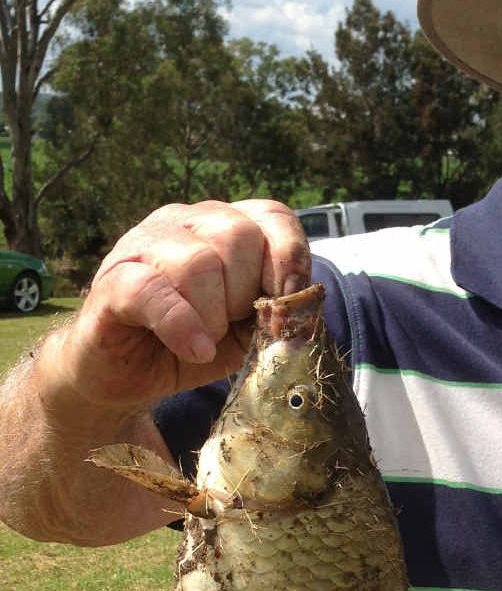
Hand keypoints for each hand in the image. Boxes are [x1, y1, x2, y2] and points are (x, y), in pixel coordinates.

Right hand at [45, 199, 309, 408]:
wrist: (127, 375)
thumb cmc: (197, 343)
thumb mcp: (252, 328)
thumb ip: (278, 311)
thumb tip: (299, 308)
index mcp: (225, 225)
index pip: (272, 215)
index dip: (290, 256)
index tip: (289, 299)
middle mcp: (185, 222)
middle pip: (238, 235)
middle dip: (246, 292)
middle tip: (232, 326)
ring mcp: (144, 244)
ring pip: (198, 262)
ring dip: (214, 315)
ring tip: (207, 340)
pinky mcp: (114, 280)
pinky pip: (156, 292)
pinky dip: (184, 326)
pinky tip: (196, 350)